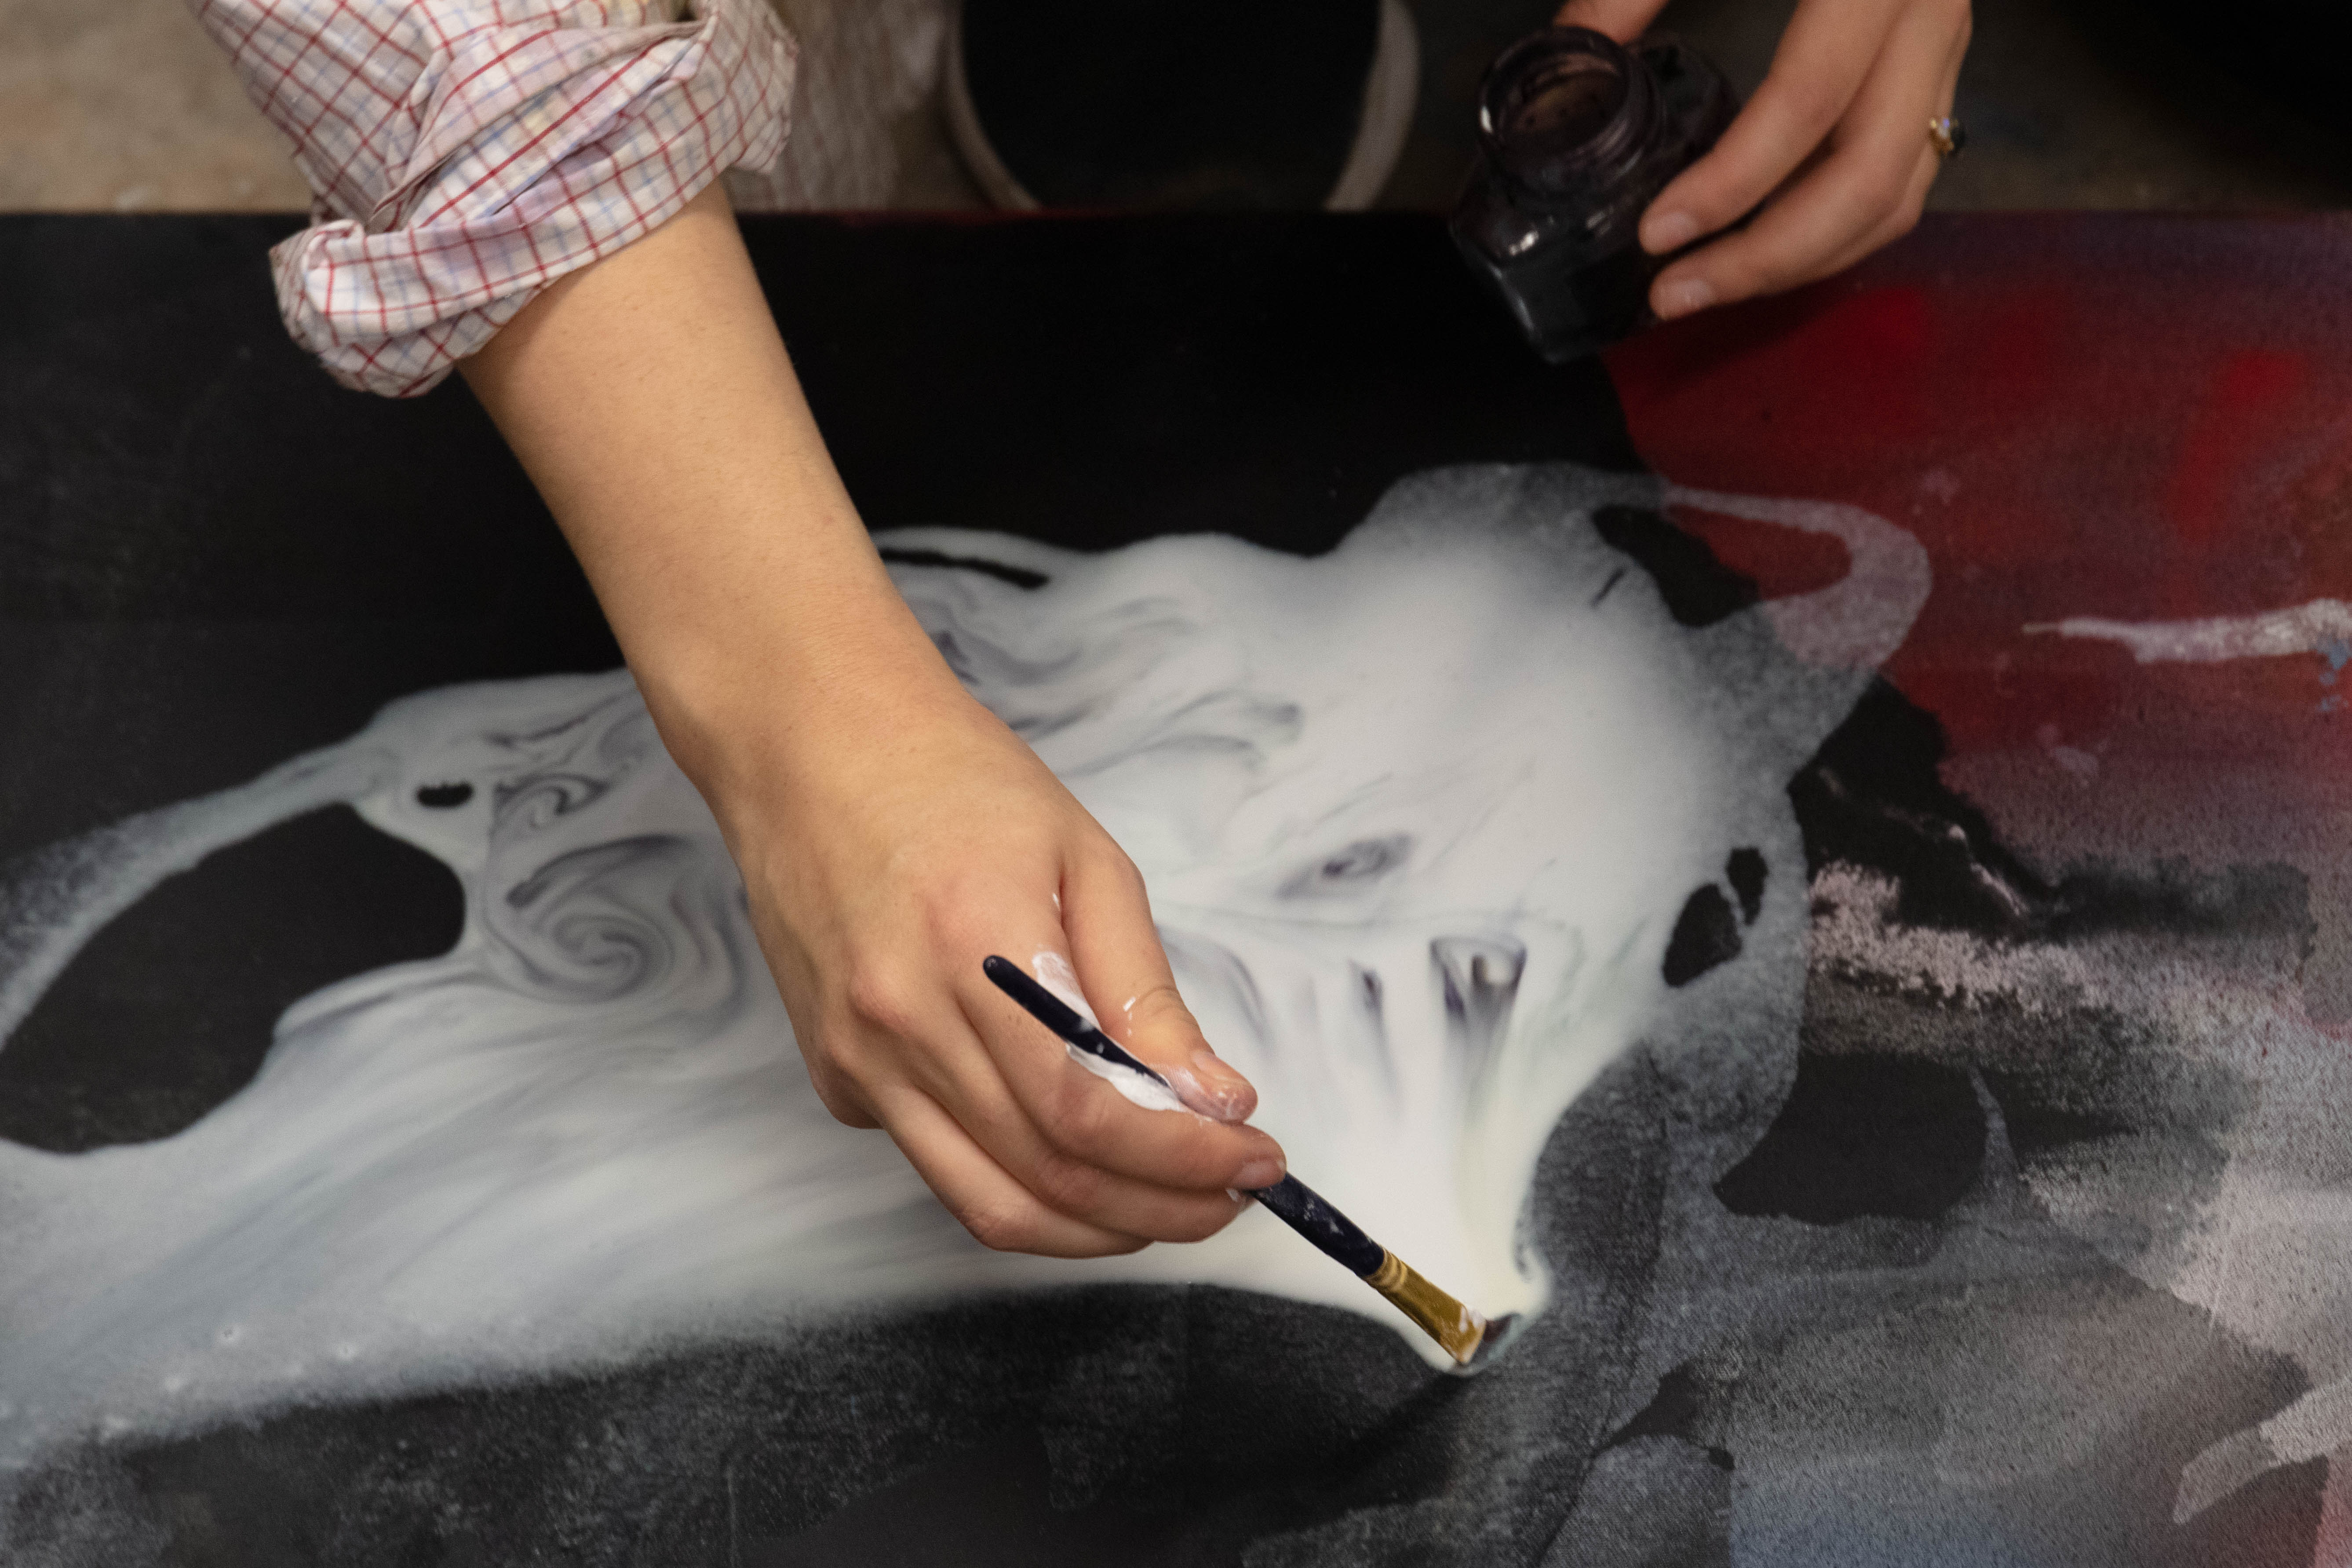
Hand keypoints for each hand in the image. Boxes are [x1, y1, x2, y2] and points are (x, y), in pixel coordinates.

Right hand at [708, 653, 1287, 1256]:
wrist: (812, 746)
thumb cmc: (954, 781)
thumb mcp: (1084, 855)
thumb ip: (1144, 989)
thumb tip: (1212, 1096)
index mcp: (976, 948)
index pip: (1089, 1109)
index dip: (1183, 1159)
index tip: (1252, 1160)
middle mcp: (903, 1020)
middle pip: (1047, 1174)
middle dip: (1159, 1209)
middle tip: (1230, 1195)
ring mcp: (859, 1059)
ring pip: (988, 1203)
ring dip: (1094, 1228)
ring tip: (1165, 1204)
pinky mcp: (836, 1077)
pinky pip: (939, 1163)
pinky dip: (1019, 1180)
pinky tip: (1069, 1146)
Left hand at [1553, 0, 1971, 318]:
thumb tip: (1565, 56)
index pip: (1810, 100)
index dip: (1732, 181)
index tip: (1656, 231)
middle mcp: (1931, 12)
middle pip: (1871, 175)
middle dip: (1767, 256)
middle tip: (1673, 294)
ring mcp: (1947, 46)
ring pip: (1898, 194)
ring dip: (1801, 261)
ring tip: (1707, 286)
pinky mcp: (1939, 68)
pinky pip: (1903, 177)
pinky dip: (1833, 231)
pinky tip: (1758, 247)